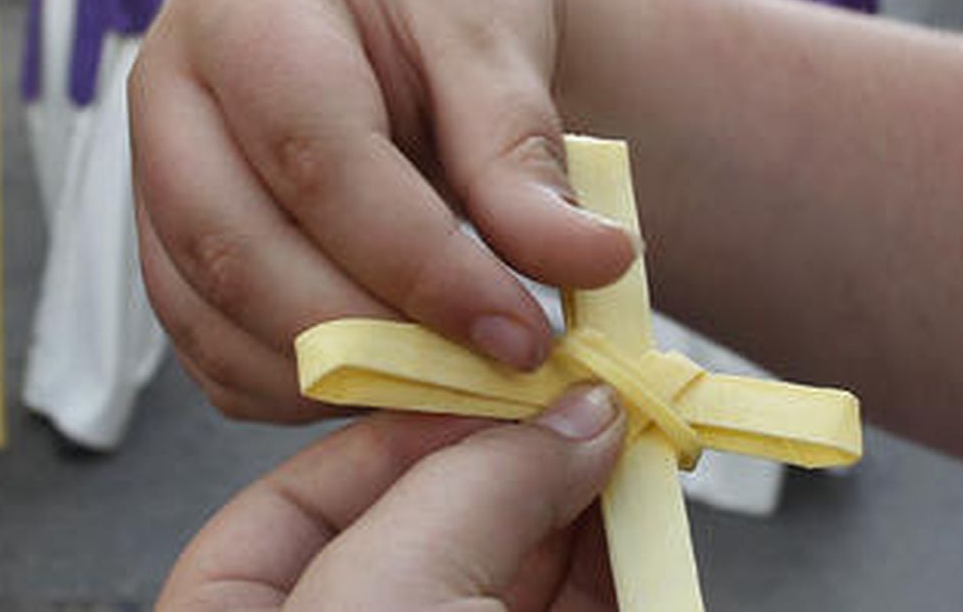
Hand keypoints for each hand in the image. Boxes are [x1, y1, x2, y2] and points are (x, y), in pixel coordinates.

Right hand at [130, 0, 636, 420]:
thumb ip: (521, 149)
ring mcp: (152, 178)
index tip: (521, 332)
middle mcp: (170, 92)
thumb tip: (585, 261)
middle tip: (490, 376)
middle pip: (237, 250)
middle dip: (369, 335)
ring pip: (213, 317)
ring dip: (335, 376)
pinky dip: (302, 389)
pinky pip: (213, 354)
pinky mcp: (168, 251)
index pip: (315, 157)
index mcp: (242, 5)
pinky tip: (396, 374)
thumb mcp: (492, 37)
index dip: (419, 262)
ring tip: (457, 382)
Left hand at [158, 391, 623, 611]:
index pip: (321, 476)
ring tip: (625, 428)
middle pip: (428, 504)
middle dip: (514, 441)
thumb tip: (569, 417)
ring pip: (505, 549)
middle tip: (583, 384)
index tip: (504, 372)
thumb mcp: (391, 594)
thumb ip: (469, 484)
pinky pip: (566, 592)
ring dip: (575, 488)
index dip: (419, 414)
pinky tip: (641, 503)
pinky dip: (611, 547)